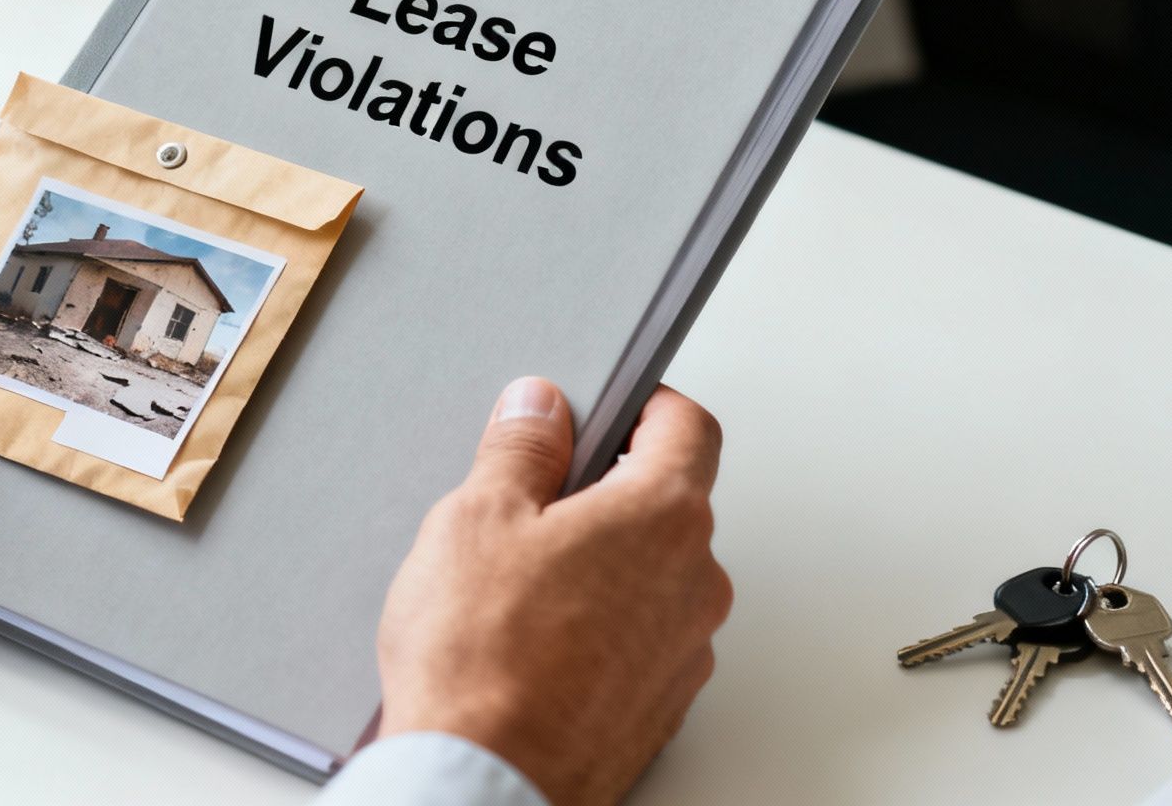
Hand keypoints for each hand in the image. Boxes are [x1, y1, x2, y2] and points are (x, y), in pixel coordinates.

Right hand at [375, 377, 730, 805]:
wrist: (485, 782)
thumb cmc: (482, 661)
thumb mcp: (476, 517)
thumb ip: (520, 449)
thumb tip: (538, 408)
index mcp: (663, 516)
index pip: (689, 426)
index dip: (648, 404)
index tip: (613, 405)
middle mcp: (694, 583)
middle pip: (669, 504)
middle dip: (608, 491)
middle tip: (534, 502)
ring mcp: (684, 652)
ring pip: (655, 577)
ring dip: (604, 566)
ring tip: (519, 586)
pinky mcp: (661, 706)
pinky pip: (642, 640)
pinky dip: (601, 628)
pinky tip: (534, 641)